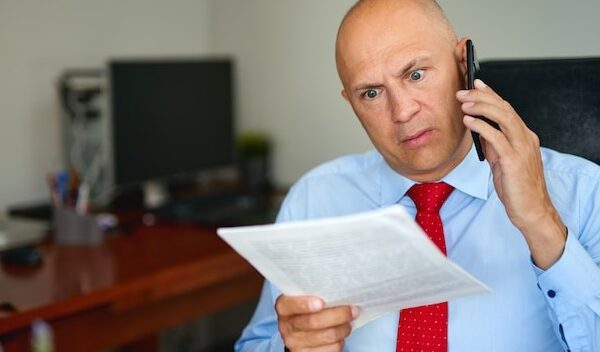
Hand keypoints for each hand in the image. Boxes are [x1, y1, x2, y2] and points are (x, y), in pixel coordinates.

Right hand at [275, 295, 357, 350]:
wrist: (300, 335)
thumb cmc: (307, 312)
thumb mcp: (305, 300)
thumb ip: (315, 294)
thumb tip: (340, 290)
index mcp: (284, 308)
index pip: (291, 305)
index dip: (305, 304)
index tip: (321, 303)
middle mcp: (286, 326)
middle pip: (314, 321)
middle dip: (338, 315)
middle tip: (352, 310)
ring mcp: (295, 343)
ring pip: (327, 336)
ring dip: (343, 328)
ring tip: (349, 322)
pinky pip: (331, 349)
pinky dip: (340, 341)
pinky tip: (340, 334)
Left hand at [456, 79, 566, 268]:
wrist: (531, 210)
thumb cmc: (516, 188)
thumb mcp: (501, 161)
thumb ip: (493, 144)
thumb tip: (478, 128)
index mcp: (524, 137)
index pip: (507, 109)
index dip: (491, 94)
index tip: (476, 84)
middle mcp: (525, 139)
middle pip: (504, 108)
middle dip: (482, 97)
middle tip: (463, 92)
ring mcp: (521, 148)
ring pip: (503, 117)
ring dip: (481, 107)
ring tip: (463, 103)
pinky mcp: (514, 160)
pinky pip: (496, 138)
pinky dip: (481, 126)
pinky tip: (468, 121)